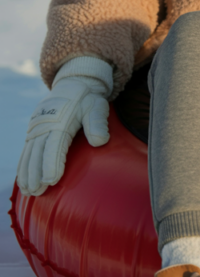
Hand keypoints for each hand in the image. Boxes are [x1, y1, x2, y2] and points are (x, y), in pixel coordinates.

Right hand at [17, 56, 112, 196]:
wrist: (74, 83)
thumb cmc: (88, 99)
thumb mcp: (97, 106)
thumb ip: (97, 123)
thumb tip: (100, 141)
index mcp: (60, 121)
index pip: (54, 146)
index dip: (52, 164)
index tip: (51, 181)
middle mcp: (45, 125)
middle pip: (38, 153)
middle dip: (36, 174)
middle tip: (36, 193)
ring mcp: (37, 127)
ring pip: (29, 153)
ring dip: (27, 173)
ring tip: (28, 192)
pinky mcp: (34, 129)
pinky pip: (26, 150)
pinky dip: (23, 164)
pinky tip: (24, 180)